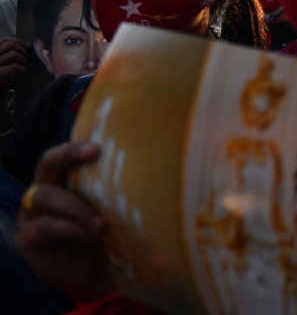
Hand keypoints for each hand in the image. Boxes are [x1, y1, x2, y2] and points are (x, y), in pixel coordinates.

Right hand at [0, 37, 28, 91]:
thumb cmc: (0, 76)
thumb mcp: (3, 62)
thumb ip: (9, 53)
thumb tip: (27, 45)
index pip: (4, 40)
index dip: (17, 41)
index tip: (27, 46)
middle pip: (9, 45)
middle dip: (22, 49)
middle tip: (26, 57)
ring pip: (14, 54)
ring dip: (23, 59)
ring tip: (24, 65)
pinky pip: (14, 67)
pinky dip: (22, 68)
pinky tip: (23, 72)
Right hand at [15, 142, 113, 302]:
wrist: (92, 274)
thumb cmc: (104, 234)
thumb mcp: (110, 208)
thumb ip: (115, 190)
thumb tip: (148, 168)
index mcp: (62, 180)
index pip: (63, 154)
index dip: (75, 147)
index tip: (98, 145)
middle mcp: (43, 191)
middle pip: (47, 164)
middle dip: (70, 156)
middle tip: (95, 155)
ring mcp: (30, 215)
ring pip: (46, 196)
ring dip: (77, 206)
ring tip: (101, 222)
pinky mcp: (27, 239)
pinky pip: (45, 227)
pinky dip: (71, 228)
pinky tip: (91, 234)